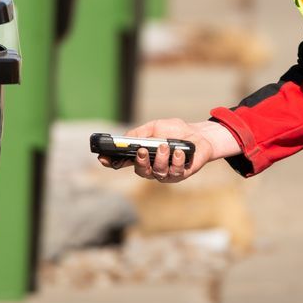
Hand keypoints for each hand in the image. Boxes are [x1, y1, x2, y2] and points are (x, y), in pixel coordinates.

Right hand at [97, 118, 240, 183]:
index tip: (103, 159)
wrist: (199, 134)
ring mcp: (166, 173)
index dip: (112, 162)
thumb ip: (139, 133)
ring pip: (157, 173)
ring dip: (160, 159)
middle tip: (142, 151)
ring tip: (165, 146)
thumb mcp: (155, 127)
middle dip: (140, 162)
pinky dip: (176, 161)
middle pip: (140, 171)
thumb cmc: (175, 131)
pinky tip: (179, 152)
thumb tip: (124, 139)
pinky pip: (175, 173)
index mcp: (143, 156)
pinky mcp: (181, 175)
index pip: (124, 162)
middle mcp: (152, 167)